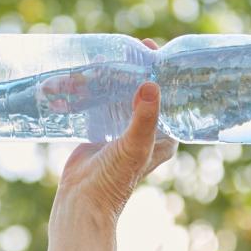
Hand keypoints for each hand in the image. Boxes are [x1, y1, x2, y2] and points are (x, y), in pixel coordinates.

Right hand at [55, 38, 177, 220]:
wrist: (82, 201)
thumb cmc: (114, 180)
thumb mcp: (134, 146)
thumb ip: (144, 117)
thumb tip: (151, 85)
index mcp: (164, 135)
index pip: (169, 95)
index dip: (162, 71)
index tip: (150, 48)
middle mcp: (146, 131)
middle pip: (143, 91)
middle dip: (133, 70)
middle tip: (124, 48)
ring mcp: (122, 129)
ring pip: (120, 95)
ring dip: (111, 78)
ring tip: (102, 58)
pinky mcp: (101, 130)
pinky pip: (100, 103)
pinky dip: (92, 90)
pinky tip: (83, 75)